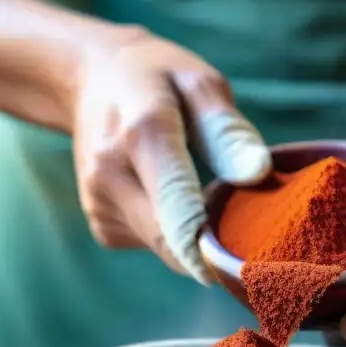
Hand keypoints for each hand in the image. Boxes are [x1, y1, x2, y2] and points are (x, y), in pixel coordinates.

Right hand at [73, 26, 271, 282]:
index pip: (177, 203)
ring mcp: (99, 205)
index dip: (210, 244)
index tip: (240, 267)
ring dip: (193, 232)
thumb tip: (258, 174)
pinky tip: (166, 193)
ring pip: (166, 247)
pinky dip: (172, 230)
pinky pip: (154, 245)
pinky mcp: (102, 226)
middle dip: (214, 240)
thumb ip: (228, 131)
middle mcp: (110, 175)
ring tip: (195, 183)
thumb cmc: (156, 79)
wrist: (87, 81)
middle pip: (172, 238)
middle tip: (244, 215)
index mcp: (141, 132)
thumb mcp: (198, 82)